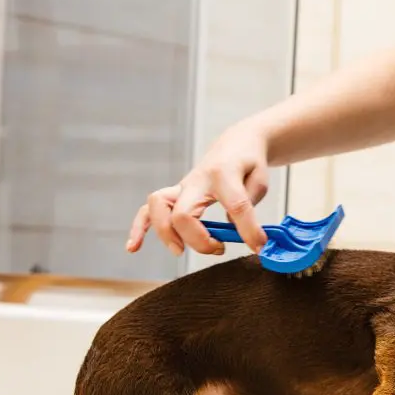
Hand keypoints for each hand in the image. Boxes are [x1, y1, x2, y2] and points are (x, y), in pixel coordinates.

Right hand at [126, 123, 269, 255]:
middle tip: (220, 248)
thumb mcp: (260, 181)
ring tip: (180, 251)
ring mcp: (182, 186)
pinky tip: (134, 247)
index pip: (235, 206)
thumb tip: (242, 236)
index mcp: (225, 173)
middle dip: (198, 240)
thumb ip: (250, 207)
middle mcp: (198, 179)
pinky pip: (149, 210)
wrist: (236, 144)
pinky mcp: (175, 194)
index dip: (249, 231)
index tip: (259, 247)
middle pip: (183, 213)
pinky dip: (140, 228)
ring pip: (158, 208)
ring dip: (166, 234)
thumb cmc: (249, 163)